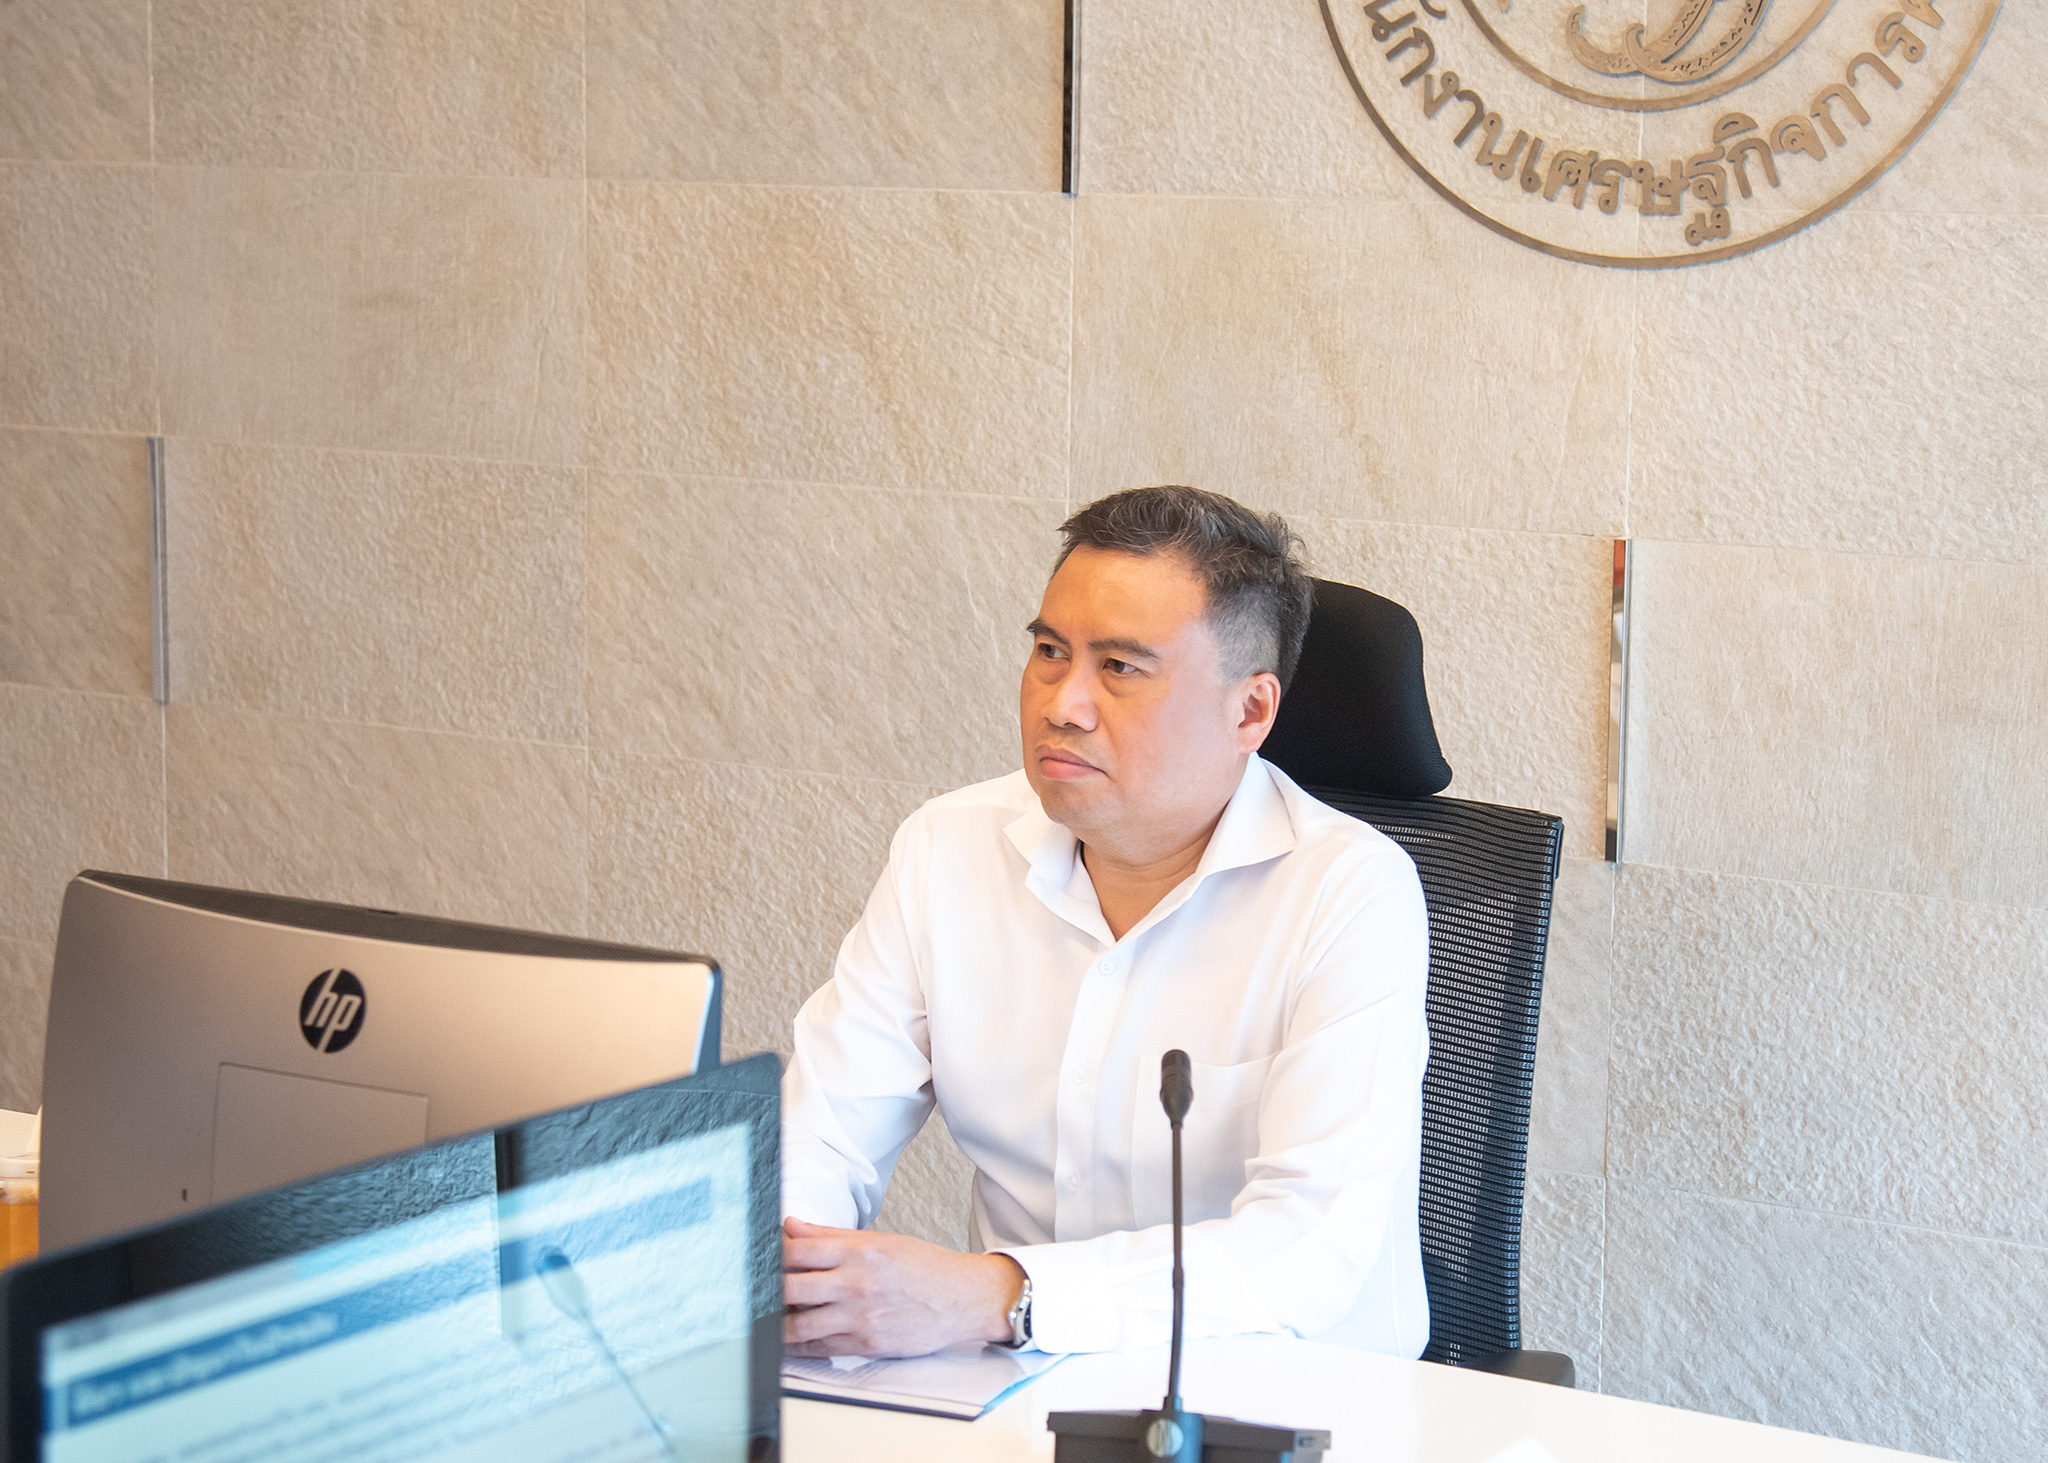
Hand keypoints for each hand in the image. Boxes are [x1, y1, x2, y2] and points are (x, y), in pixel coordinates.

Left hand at [782, 1217, 1024, 1357]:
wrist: (962, 1299)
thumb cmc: (926, 1268)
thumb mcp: (881, 1241)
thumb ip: (831, 1237)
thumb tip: (792, 1226)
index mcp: (859, 1252)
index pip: (797, 1250)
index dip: (770, 1254)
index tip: (759, 1257)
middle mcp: (855, 1284)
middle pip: (789, 1288)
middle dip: (766, 1289)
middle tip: (754, 1290)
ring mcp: (859, 1316)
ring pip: (798, 1324)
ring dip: (775, 1322)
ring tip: (764, 1318)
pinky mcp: (865, 1343)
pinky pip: (818, 1348)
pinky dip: (797, 1346)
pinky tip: (787, 1340)